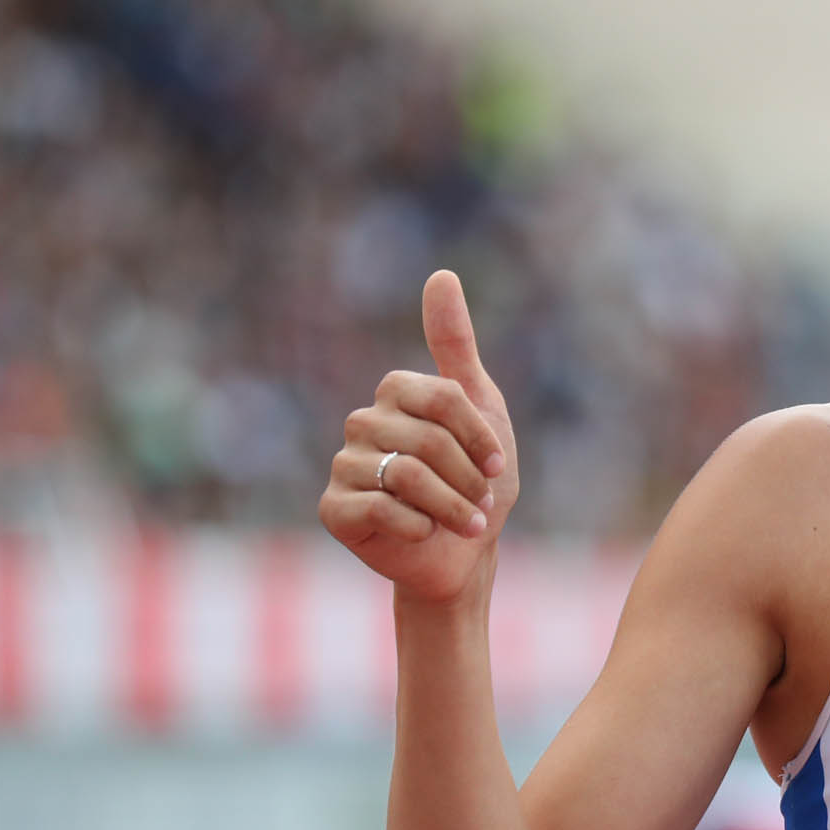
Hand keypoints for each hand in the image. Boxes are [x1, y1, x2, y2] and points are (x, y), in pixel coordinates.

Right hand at [317, 270, 519, 604]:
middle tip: (481, 503)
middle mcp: (363, 421)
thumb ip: (456, 344)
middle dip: (469, 480)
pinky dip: (418, 528)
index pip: (444, 398)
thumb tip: (441, 274)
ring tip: (466, 524)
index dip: (479, 438)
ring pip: (405, 475)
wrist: (463, 555)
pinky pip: (379, 508)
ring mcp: (344, 463)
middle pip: (427, 441)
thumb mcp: (483, 409)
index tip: (497, 466)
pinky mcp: (332, 508)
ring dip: (451, 507)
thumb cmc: (477, 483)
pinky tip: (423, 534)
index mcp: (397, 393)